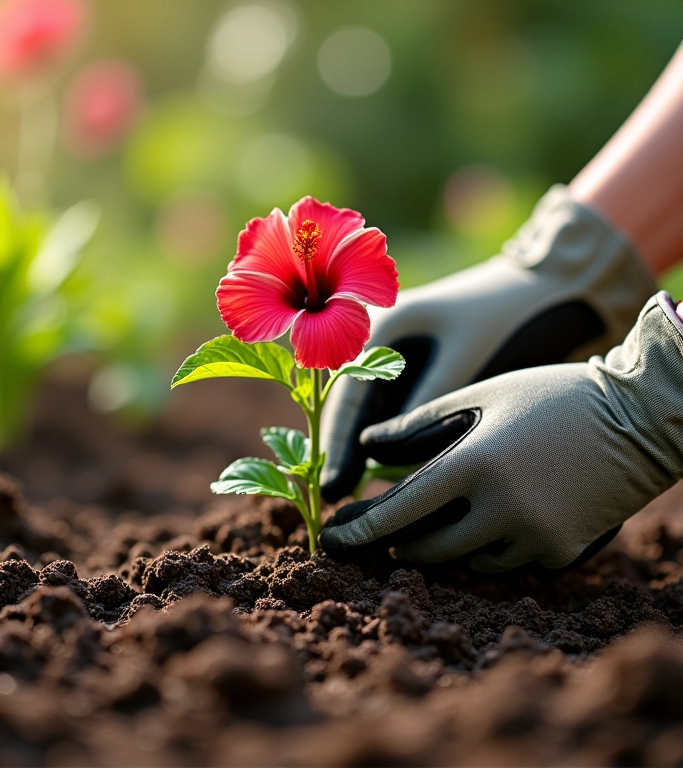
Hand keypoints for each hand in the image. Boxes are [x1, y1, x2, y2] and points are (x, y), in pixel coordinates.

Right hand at [320, 185, 655, 501]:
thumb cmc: (510, 316)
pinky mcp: (425, 375)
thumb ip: (426, 405)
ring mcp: (403, 360)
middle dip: (345, 456)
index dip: (336, 446)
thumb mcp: (465, 359)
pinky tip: (396, 480)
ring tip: (362, 502)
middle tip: (338, 505)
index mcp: (384, 328)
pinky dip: (397, 446)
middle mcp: (384, 345)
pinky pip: (401, 416)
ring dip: (367, 456)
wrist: (551, 289)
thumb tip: (388, 461)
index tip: (331, 489)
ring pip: (375, 416)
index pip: (344, 396)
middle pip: (353, 410)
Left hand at [320, 292, 682, 574]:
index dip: (361, 530)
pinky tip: (494, 520)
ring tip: (443, 518)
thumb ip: (418, 423)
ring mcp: (535, 536)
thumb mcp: (480, 396)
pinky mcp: (562, 553)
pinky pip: (509, 563)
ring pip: (467, 560)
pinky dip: (490, 547)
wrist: (638, 417)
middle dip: (401, 542)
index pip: (400, 511)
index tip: (331, 539)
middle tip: (388, 532)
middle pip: (428, 548)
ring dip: (446, 545)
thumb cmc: (550, 395)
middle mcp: (502, 509)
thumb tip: (367, 445)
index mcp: (475, 464)